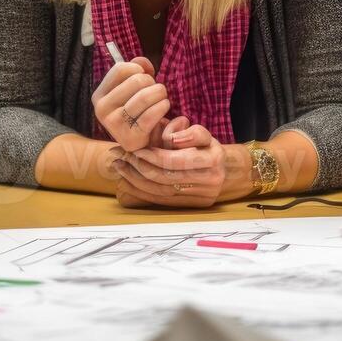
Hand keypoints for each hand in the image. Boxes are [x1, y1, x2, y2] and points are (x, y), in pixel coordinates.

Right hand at [91, 57, 168, 151]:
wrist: (140, 143)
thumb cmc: (137, 112)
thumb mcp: (132, 89)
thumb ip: (136, 70)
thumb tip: (142, 62)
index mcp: (99, 95)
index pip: (120, 69)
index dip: (138, 69)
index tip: (144, 77)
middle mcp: (102, 109)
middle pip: (136, 81)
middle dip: (152, 83)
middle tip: (157, 91)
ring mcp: (114, 124)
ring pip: (144, 96)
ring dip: (160, 94)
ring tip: (163, 98)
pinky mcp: (130, 137)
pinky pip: (151, 114)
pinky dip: (162, 106)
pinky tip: (164, 106)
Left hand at [111, 118, 233, 207]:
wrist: (223, 170)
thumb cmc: (206, 148)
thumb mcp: (203, 134)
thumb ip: (190, 133)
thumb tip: (172, 140)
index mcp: (213, 159)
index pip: (176, 160)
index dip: (153, 156)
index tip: (134, 149)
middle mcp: (210, 181)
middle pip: (166, 177)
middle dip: (139, 166)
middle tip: (120, 156)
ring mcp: (201, 197)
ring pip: (161, 190)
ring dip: (135, 178)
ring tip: (119, 166)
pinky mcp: (191, 207)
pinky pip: (161, 200)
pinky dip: (141, 191)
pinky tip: (127, 180)